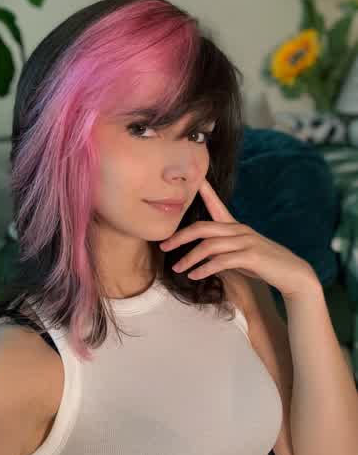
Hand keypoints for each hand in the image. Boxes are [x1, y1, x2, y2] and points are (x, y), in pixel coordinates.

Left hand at [159, 178, 317, 299]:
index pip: (216, 204)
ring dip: (190, 258)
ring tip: (177, 269)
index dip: (204, 191)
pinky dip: (205, 268)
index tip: (192, 179)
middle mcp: (239, 230)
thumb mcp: (239, 256)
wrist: (292, 274)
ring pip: (209, 246)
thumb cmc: (263, 266)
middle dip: (180, 236)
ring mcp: (246, 241)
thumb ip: (221, 251)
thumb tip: (199, 254)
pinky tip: (194, 275)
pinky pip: (222, 261)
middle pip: (203, 227)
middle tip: (163, 246)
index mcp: (236, 227)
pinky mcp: (251, 256)